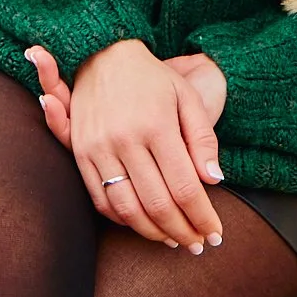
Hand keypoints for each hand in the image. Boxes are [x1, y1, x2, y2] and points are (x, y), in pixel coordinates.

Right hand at [26, 41, 224, 252]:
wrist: (103, 53)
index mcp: (157, 125)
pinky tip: (142, 223)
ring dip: (153, 233)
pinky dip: (123, 220)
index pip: (185, 188)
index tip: (215, 234)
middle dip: (182, 231)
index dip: (202, 217)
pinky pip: (101, 200)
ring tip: (173, 240)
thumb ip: (203, 139)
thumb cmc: (153, 77)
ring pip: (128, 210)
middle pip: (158, 205)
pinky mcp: (81, 153)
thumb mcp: (187, 97)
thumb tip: (214, 181)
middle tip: (197, 244)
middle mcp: (125, 139)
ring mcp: (99, 148)